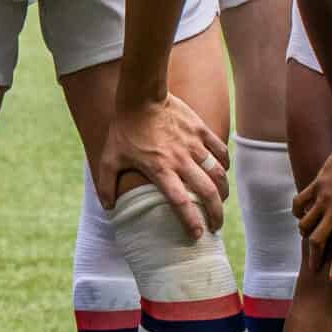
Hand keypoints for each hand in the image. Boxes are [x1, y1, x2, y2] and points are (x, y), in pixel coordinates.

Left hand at [96, 93, 228, 238]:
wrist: (140, 96)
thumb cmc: (124, 129)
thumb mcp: (109, 158)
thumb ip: (106, 185)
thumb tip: (109, 208)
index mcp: (160, 169)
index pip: (180, 202)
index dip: (191, 221)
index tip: (197, 235)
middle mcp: (181, 159)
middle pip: (207, 192)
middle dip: (215, 214)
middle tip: (215, 226)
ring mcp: (193, 144)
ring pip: (218, 173)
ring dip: (223, 192)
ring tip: (220, 202)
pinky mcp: (201, 130)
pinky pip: (221, 151)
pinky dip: (225, 165)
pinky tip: (222, 172)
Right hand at [292, 139, 331, 279]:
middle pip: (317, 240)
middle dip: (314, 257)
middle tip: (314, 267)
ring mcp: (324, 197)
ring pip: (305, 223)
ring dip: (305, 234)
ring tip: (308, 239)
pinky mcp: (316, 184)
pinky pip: (300, 202)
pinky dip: (298, 212)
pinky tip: (301, 216)